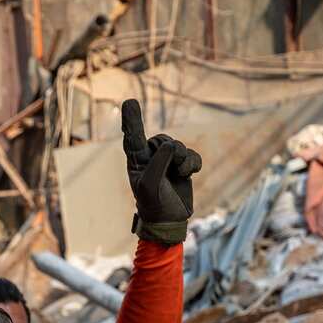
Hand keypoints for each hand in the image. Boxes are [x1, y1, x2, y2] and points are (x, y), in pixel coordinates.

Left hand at [121, 99, 200, 245]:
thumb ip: (159, 161)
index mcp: (137, 161)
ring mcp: (167, 161)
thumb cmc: (154, 204)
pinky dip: (193, 164)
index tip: (129, 102)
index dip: (132, 119)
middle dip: (172, 151)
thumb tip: (170, 145)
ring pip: (178, 147)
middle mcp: (150, 157)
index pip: (133, 137)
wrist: (170, 220)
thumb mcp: (150, 184)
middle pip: (163, 140)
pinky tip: (189, 174)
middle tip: (174, 168)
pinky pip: (192, 155)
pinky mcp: (182, 166)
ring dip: (183, 160)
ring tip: (179, 175)